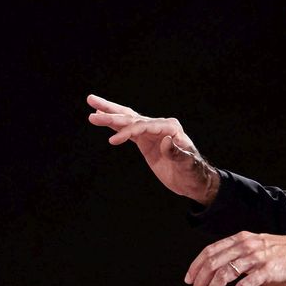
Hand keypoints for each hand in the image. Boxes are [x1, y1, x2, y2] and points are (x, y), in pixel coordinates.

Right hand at [87, 94, 217, 203]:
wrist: (194, 181)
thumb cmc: (193, 172)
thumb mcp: (188, 165)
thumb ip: (177, 153)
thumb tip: (166, 141)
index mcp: (170, 128)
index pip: (144, 125)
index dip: (128, 131)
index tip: (113, 141)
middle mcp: (160, 125)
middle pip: (132, 117)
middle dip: (112, 113)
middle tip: (93, 108)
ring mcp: (152, 132)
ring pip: (128, 119)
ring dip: (110, 113)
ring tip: (92, 104)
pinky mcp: (146, 140)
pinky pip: (128, 129)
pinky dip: (115, 124)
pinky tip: (102, 116)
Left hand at [186, 231, 285, 285]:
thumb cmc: (283, 253)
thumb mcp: (258, 246)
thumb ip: (239, 252)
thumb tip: (218, 267)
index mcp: (241, 239)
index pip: (210, 251)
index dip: (195, 266)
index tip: (188, 280)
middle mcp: (246, 246)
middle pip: (212, 264)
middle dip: (200, 283)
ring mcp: (256, 258)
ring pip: (224, 276)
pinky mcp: (267, 272)